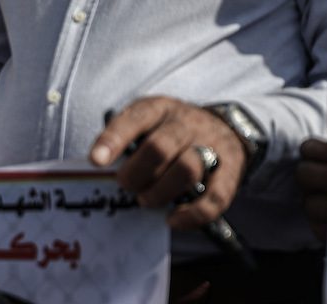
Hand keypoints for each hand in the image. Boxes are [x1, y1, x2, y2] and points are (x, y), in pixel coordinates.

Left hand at [90, 97, 246, 229]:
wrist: (225, 125)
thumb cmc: (171, 130)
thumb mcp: (148, 121)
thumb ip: (127, 139)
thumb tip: (101, 169)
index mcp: (159, 108)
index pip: (134, 119)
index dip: (113, 140)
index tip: (96, 161)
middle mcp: (185, 122)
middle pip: (159, 146)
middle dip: (136, 173)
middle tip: (125, 186)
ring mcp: (210, 144)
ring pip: (187, 168)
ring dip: (161, 191)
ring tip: (146, 200)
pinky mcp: (230, 170)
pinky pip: (215, 197)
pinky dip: (192, 214)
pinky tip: (173, 220)